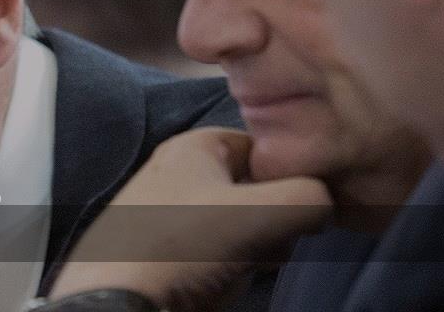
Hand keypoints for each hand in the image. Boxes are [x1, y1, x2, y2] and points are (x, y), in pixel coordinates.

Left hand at [51, 128, 332, 311]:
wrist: (118, 300)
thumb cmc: (182, 246)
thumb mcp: (258, 214)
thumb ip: (307, 197)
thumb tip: (325, 202)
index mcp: (195, 146)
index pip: (265, 147)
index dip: (291, 175)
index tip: (302, 207)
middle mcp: (179, 172)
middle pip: (255, 187)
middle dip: (274, 217)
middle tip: (272, 241)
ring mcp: (169, 212)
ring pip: (239, 223)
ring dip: (255, 247)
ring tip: (246, 263)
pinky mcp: (165, 250)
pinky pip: (216, 251)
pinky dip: (229, 266)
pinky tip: (225, 280)